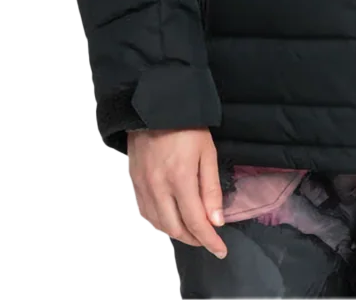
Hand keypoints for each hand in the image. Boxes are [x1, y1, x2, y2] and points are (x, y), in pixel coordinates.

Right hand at [127, 127, 228, 259]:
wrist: (154, 105)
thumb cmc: (186, 125)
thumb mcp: (207, 152)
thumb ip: (211, 188)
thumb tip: (216, 221)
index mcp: (180, 178)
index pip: (196, 222)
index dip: (210, 240)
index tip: (221, 250)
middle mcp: (158, 187)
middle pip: (175, 228)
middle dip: (195, 239)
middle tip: (209, 239)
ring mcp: (144, 185)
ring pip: (159, 224)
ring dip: (177, 233)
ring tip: (193, 231)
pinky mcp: (134, 182)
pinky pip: (146, 212)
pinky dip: (160, 222)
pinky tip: (171, 219)